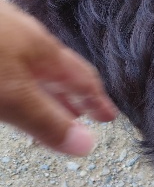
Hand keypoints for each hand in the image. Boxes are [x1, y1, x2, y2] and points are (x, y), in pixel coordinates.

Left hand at [0, 0, 117, 155]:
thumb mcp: (12, 95)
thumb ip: (47, 121)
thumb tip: (87, 146)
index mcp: (42, 51)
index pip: (82, 78)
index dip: (97, 101)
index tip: (109, 119)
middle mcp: (23, 40)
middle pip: (56, 72)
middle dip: (70, 98)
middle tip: (82, 119)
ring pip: (27, 68)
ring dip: (40, 93)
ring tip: (44, 110)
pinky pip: (4, 65)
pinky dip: (13, 85)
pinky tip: (4, 89)